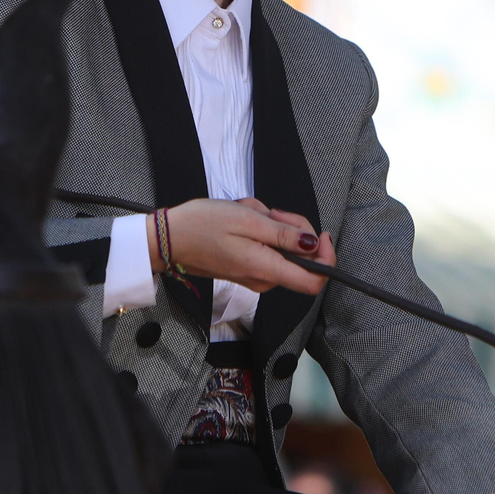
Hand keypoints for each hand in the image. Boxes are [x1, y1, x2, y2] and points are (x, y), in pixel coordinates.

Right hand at [146, 198, 335, 297]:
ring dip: (273, 226)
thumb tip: (314, 245)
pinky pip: (267, 249)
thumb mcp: (248, 220)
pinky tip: (242, 220)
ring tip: (250, 213)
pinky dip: (261, 231)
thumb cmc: (203, 225)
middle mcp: (263, 279)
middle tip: (271, 212)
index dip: (327, 258)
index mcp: (266, 269)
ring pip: (283, 249)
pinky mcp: (246, 269)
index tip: (321, 234)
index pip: (314, 282)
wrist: (167, 238)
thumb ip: (284, 235)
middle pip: (301, 258)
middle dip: (292, 229)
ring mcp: (254, 276)